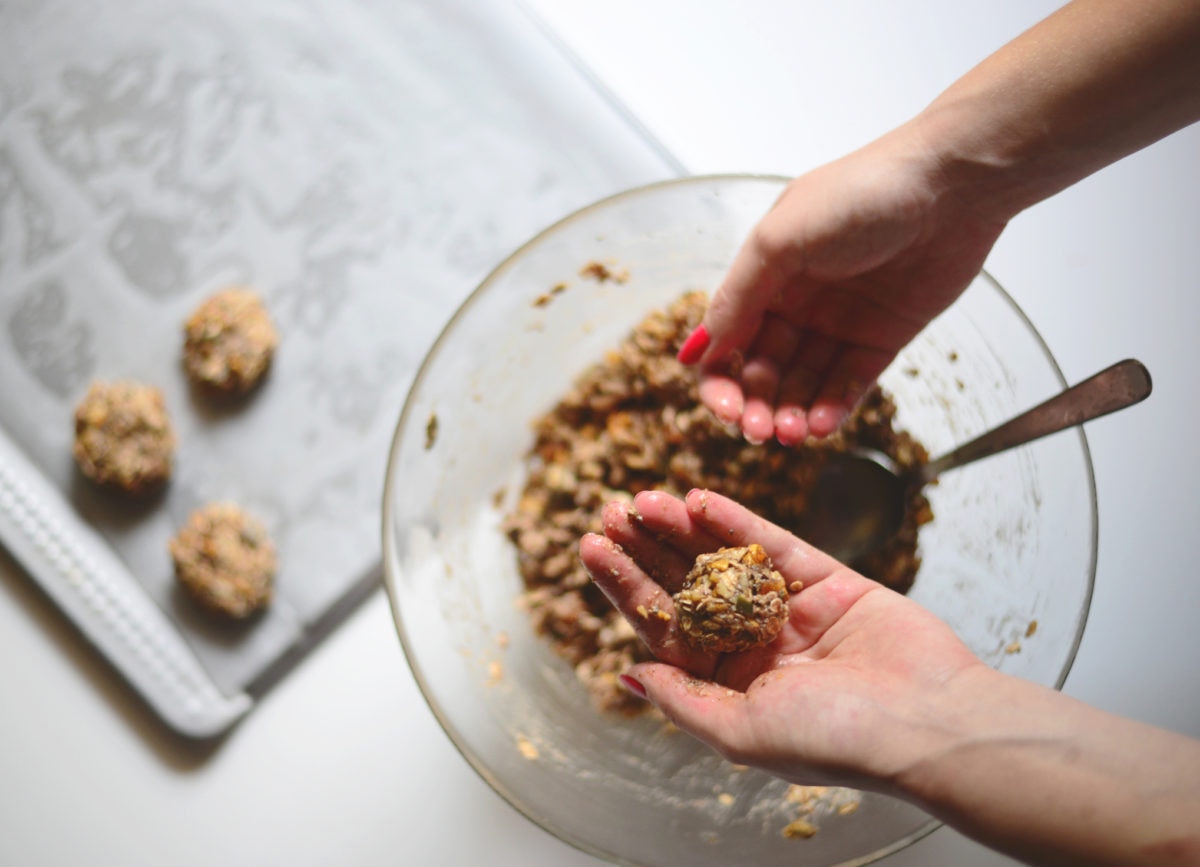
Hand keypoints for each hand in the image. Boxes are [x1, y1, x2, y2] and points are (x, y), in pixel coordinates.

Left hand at [579, 488, 984, 791]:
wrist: (927, 720)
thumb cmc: (837, 741)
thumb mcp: (740, 732)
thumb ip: (684, 700)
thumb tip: (630, 675)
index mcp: (729, 685)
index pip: (663, 626)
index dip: (626, 587)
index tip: (592, 548)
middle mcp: (754, 645)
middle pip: (686, 587)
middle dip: (646, 549)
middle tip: (608, 511)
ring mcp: (789, 609)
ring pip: (723, 558)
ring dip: (682, 528)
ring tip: (644, 499)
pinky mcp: (826, 579)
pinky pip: (772, 543)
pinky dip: (736, 519)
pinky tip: (698, 500)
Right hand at [680, 127, 1005, 443]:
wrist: (951, 183)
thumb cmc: (862, 191)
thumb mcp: (781, 238)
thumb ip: (738, 295)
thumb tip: (698, 348)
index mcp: (766, 275)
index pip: (728, 341)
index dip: (719, 380)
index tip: (725, 409)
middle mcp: (798, 302)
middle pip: (763, 370)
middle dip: (756, 404)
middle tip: (759, 430)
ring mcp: (840, 322)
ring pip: (804, 384)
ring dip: (792, 412)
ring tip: (793, 434)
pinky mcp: (883, 337)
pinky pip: (850, 383)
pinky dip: (834, 408)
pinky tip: (822, 425)